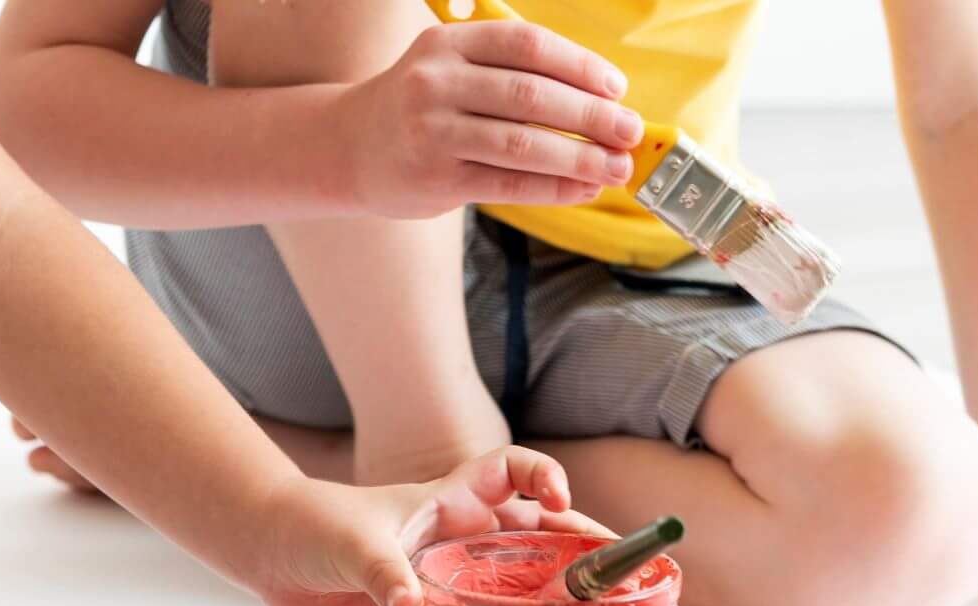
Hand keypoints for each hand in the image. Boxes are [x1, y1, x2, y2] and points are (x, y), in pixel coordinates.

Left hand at [244, 446, 601, 605]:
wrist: (272, 554)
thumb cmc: (314, 529)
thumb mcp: (355, 548)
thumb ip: (386, 576)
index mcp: (449, 503)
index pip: (512, 472)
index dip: (542, 477)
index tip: (559, 499)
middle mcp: (460, 538)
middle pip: (534, 535)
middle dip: (575, 551)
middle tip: (615, 580)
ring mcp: (449, 575)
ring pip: (515, 584)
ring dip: (548, 603)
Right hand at [333, 20, 638, 217]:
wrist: (348, 148)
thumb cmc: (419, 108)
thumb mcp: (451, 69)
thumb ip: (509, 76)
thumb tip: (597, 102)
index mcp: (448, 44)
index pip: (527, 46)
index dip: (579, 65)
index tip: (616, 88)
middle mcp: (436, 82)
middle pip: (531, 96)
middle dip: (591, 115)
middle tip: (629, 132)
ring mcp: (432, 132)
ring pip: (524, 144)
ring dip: (580, 158)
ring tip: (615, 168)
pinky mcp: (436, 179)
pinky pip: (508, 184)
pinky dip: (553, 187)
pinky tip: (582, 189)